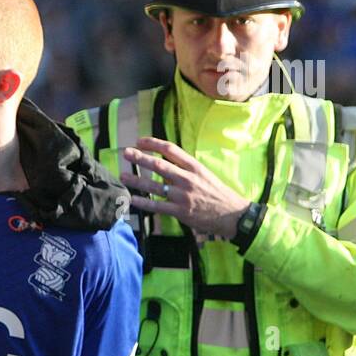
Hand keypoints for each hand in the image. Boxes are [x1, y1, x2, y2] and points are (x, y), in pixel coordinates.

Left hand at [121, 137, 250, 238]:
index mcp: (194, 167)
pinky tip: (132, 199)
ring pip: (154, 185)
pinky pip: (157, 206)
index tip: (140, 141)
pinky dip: (143, 202)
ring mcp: (183, 195)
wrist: (233, 214)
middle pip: (159, 164)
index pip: (171, 149)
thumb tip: (165, 161)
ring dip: (136, 180)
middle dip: (140, 157)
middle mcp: (188, 179)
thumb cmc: (217, 193)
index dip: (153, 143)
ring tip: (122, 175)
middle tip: (126, 152)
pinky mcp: (180, 211)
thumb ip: (185, 169)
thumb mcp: (205, 175)